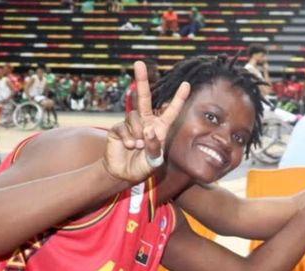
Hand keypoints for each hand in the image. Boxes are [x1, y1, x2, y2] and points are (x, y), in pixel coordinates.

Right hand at [103, 60, 188, 183]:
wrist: (124, 173)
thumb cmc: (143, 166)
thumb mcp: (154, 159)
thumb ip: (153, 146)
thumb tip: (148, 130)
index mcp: (160, 128)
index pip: (171, 110)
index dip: (178, 98)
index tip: (187, 84)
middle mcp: (146, 122)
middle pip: (145, 98)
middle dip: (142, 80)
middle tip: (139, 63)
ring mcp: (132, 124)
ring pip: (135, 118)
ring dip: (137, 132)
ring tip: (137, 146)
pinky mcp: (118, 128)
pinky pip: (123, 127)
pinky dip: (127, 137)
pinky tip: (128, 146)